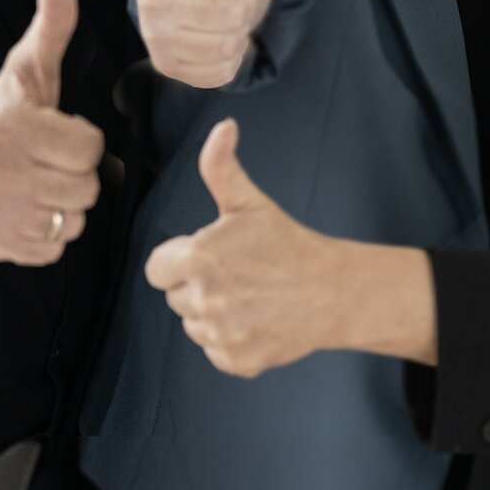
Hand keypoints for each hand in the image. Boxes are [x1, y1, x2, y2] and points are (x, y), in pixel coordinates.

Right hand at [0, 0, 106, 265]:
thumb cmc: (6, 108)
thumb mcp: (28, 66)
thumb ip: (51, 26)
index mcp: (13, 127)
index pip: (88, 148)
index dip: (83, 139)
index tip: (60, 131)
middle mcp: (1, 172)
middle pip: (85, 188)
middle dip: (77, 173)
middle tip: (52, 159)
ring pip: (73, 220)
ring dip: (66, 204)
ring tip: (41, 181)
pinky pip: (54, 248)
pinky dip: (51, 232)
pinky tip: (31, 205)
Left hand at [144, 119, 348, 376]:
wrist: (333, 291)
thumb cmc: (287, 243)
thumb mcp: (249, 202)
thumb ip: (221, 166)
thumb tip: (222, 127)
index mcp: (196, 259)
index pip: (156, 269)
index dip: (180, 259)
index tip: (211, 255)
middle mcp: (202, 301)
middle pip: (175, 296)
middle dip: (197, 285)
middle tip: (237, 273)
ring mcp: (219, 335)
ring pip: (194, 325)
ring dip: (213, 313)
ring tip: (249, 296)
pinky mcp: (236, 362)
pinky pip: (214, 350)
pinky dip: (231, 340)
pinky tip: (256, 320)